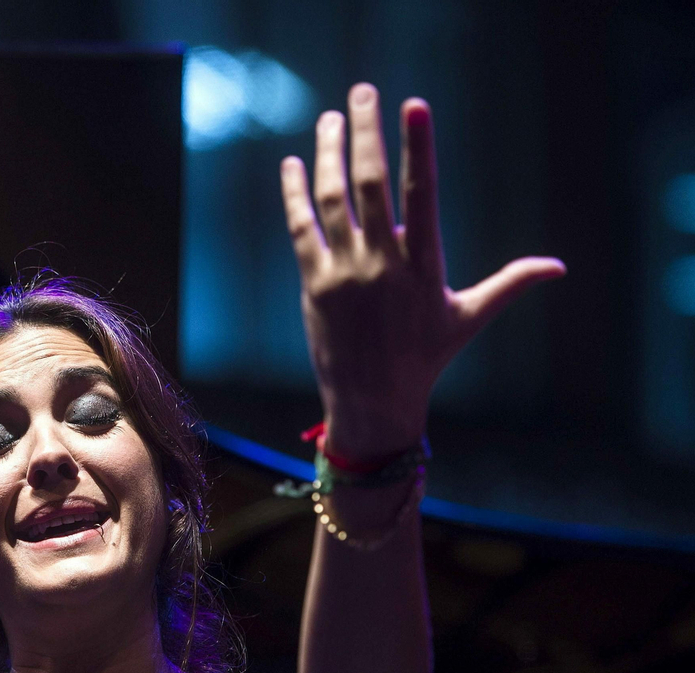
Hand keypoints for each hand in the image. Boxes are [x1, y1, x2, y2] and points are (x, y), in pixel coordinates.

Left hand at [280, 84, 565, 459]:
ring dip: (329, 154)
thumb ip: (509, 284)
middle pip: (370, 183)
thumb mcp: (470, 318)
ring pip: (332, 200)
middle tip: (364, 91)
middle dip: (367, 133)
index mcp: (424, 264)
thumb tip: (558, 268)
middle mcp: (382, 263)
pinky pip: (301, 228)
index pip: (421, 191)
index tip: (413, 104)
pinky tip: (294, 164)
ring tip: (330, 117)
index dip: (416, 146)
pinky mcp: (313, 285)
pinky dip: (295, 194)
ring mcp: (344, 273)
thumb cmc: (425, 358)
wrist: (373, 401)